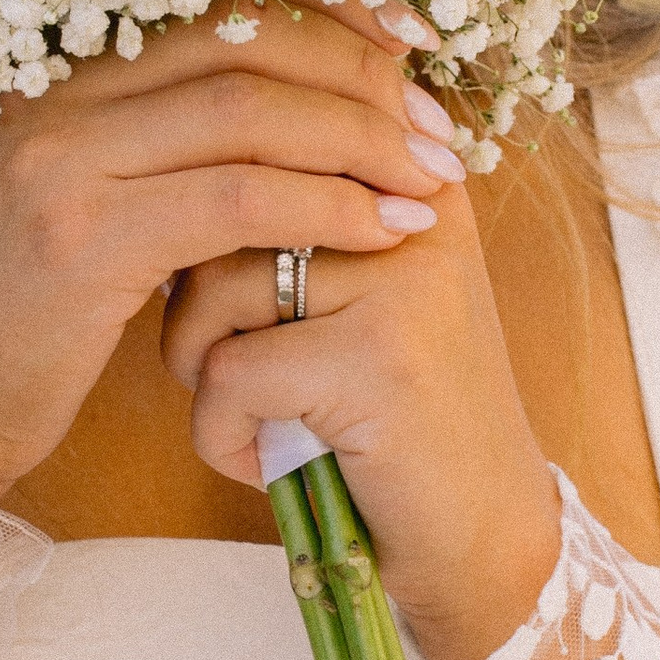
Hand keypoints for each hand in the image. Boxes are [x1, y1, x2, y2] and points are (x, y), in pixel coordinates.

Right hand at [0, 0, 464, 513]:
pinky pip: (237, 198)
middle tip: (441, 123)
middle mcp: (53, 100)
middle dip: (362, 75)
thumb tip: (274, 127)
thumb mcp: (72, 217)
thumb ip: (145, 159)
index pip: (214, 4)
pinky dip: (327, 204)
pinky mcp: (84, 240)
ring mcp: (62, 163)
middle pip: (244, 42)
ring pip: (250, 111)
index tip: (407, 44)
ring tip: (434, 176)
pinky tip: (385, 229)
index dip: (324, 12)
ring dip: (363, 140)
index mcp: (54, 80)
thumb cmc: (4, 332)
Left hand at [157, 108, 561, 659]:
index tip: (213, 280)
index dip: (210, 190)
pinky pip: (230, 372)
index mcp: (412, 171)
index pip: (271, 122)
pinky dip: (221, 434)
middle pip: (224, 197)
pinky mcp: (379, 358)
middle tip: (222, 363)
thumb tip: (178, 139)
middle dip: (190, 292)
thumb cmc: (393, 417)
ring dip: (199, 369)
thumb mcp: (358, 293)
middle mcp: (417, 205)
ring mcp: (404, 279)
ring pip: (212, 284)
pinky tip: (265, 464)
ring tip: (254, 419)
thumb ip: (295, 210)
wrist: (481, 537)